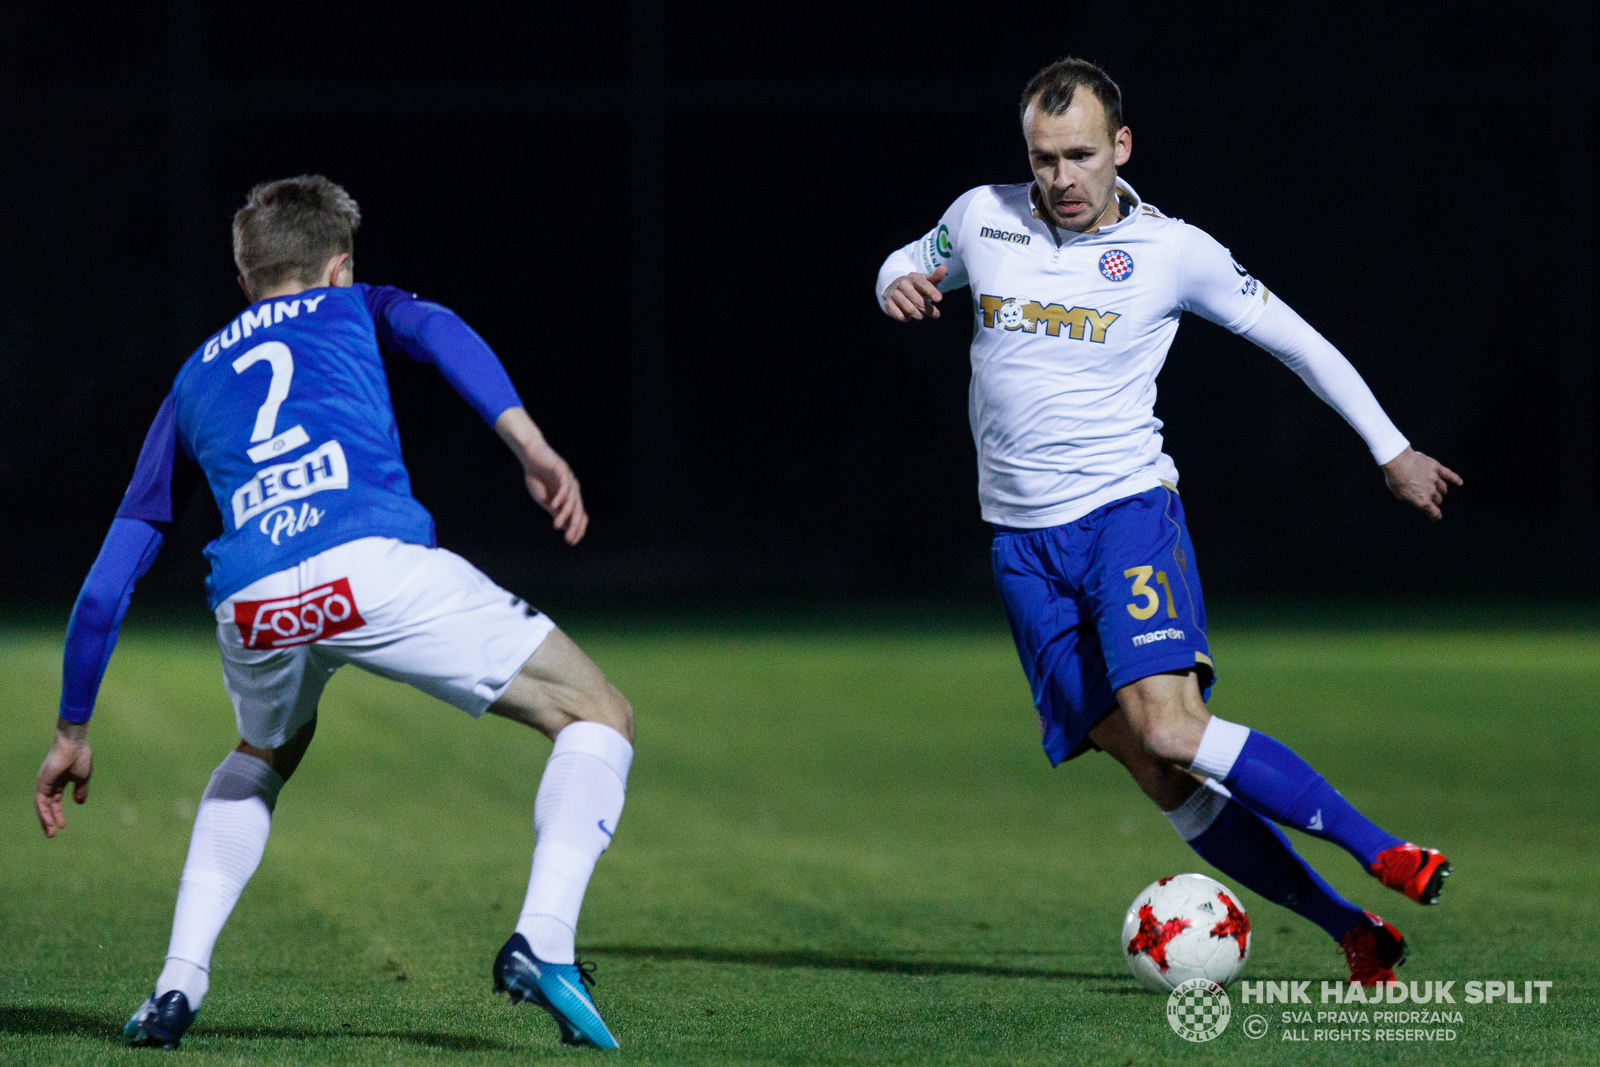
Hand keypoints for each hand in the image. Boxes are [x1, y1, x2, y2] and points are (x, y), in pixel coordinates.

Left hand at [36, 719, 91, 837]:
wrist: (74, 744)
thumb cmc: (80, 757)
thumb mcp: (82, 778)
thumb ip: (80, 790)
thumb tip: (79, 803)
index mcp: (60, 782)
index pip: (55, 802)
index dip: (58, 814)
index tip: (63, 826)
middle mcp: (49, 784)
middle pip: (46, 806)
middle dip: (49, 821)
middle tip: (52, 835)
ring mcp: (44, 783)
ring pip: (42, 806)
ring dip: (45, 820)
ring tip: (51, 833)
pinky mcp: (42, 783)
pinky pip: (41, 802)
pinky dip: (44, 813)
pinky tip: (50, 822)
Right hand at [495, 406, 589, 544]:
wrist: (531, 456)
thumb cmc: (537, 477)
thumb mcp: (545, 499)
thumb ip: (555, 511)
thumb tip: (565, 527)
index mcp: (570, 497)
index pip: (578, 515)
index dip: (577, 528)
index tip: (571, 542)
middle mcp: (573, 489)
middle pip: (578, 510)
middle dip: (574, 526)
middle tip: (568, 539)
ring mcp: (569, 480)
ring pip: (571, 500)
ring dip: (565, 514)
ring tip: (557, 525)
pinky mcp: (562, 470)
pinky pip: (565, 486)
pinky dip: (560, 497)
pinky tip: (554, 506)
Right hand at [882, 265, 947, 320]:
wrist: (893, 287)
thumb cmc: (915, 286)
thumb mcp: (925, 280)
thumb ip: (936, 276)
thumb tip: (944, 267)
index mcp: (913, 278)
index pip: (924, 285)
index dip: (932, 292)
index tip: (939, 299)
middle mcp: (903, 284)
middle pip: (919, 301)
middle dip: (929, 310)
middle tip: (935, 314)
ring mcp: (894, 294)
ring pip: (910, 310)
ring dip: (919, 315)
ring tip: (922, 315)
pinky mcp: (888, 304)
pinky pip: (900, 316)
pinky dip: (907, 318)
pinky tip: (909, 316)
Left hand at [1382, 447, 1462, 519]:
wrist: (1398, 460)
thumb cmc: (1395, 478)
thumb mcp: (1399, 493)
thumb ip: (1409, 498)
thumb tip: (1413, 499)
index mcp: (1421, 500)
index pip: (1434, 512)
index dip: (1436, 516)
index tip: (1436, 518)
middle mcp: (1431, 491)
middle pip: (1438, 500)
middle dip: (1435, 501)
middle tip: (1430, 499)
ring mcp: (1435, 479)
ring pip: (1443, 489)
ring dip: (1441, 492)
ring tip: (1437, 491)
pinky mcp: (1436, 468)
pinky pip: (1449, 475)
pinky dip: (1455, 479)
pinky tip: (1459, 482)